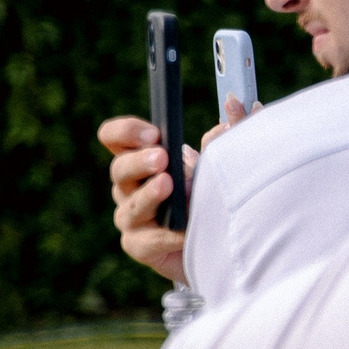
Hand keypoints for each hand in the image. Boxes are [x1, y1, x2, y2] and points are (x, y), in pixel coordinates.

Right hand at [98, 102, 243, 282]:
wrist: (220, 245)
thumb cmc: (213, 198)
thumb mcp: (219, 164)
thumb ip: (227, 135)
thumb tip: (234, 103)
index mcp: (141, 160)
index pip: (114, 138)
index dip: (125, 132)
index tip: (153, 132)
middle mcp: (129, 187)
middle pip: (119, 168)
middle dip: (139, 161)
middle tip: (162, 156)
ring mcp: (131, 217)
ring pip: (131, 205)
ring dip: (149, 195)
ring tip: (168, 185)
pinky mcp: (139, 246)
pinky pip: (146, 240)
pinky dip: (168, 235)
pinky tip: (184, 231)